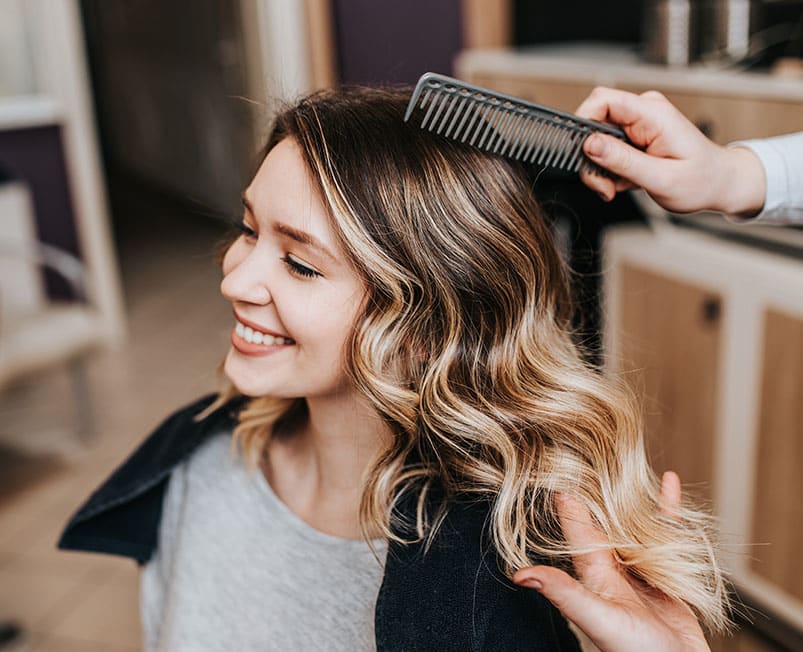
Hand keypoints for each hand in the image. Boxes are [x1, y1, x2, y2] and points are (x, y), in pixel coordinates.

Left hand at [513, 471, 708, 651]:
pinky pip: (666, 530)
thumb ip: (565, 594)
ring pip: (632, 520)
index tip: (553, 455)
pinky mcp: (667, 574)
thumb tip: (518, 575)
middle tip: (587, 444)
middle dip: (594, 483)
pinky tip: (669, 482)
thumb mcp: (598, 619)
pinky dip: (667, 506)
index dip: (565, 490)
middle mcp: (612, 565)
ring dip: (628, 492)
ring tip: (622, 458)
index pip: (575, 521)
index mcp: (593, 570)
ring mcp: (639, 568)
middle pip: (601, 514)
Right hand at [574, 87, 764, 216]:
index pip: (603, 100)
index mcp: (653, 115)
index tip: (580, 153)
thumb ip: (623, 161)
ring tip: (615, 187)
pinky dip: (608, 170)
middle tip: (604, 185)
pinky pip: (606, 148)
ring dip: (599, 169)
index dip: (583, 122)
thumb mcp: (661, 178)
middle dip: (591, 158)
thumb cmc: (701, 180)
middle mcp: (644, 113)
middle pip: (594, 124)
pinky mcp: (635, 135)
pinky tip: (623, 181)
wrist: (719, 183)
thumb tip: (590, 144)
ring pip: (596, 140)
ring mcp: (639, 123)